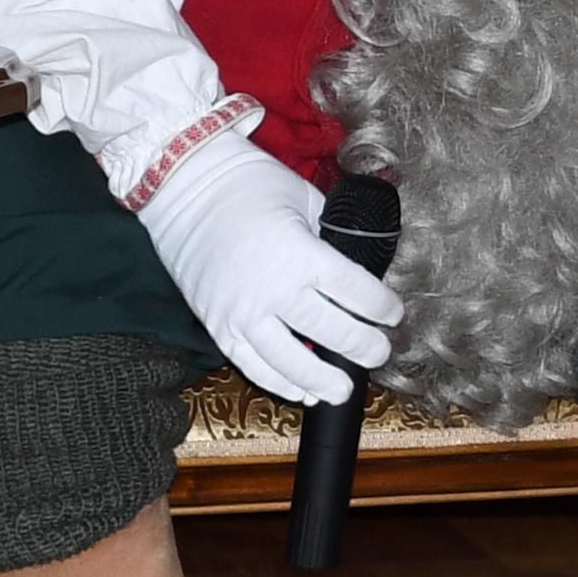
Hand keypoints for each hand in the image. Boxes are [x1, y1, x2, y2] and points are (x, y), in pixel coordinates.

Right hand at [136, 147, 404, 406]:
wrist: (184, 187)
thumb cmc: (249, 185)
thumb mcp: (304, 199)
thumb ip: (330, 234)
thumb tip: (357, 260)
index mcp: (302, 254)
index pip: (353, 291)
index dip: (380, 306)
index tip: (393, 314)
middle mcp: (273, 290)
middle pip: (328, 331)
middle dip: (361, 347)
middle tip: (380, 353)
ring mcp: (241, 313)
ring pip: (288, 361)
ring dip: (320, 379)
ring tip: (343, 391)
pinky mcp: (216, 325)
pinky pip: (250, 364)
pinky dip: (277, 383)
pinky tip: (301, 391)